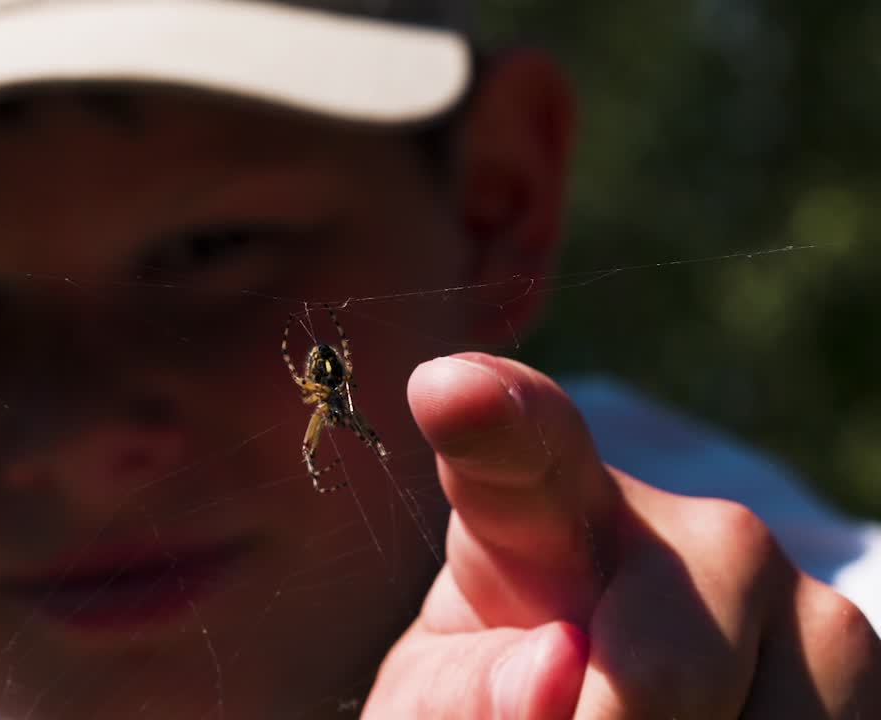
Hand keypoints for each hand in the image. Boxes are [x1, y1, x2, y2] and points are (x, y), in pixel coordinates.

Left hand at [363, 353, 880, 718]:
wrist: (600, 711)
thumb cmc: (491, 694)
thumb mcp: (445, 697)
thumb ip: (470, 683)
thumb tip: (559, 662)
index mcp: (540, 509)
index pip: (518, 448)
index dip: (486, 420)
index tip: (446, 389)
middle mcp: (693, 528)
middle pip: (658, 674)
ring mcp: (793, 591)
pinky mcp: (856, 660)